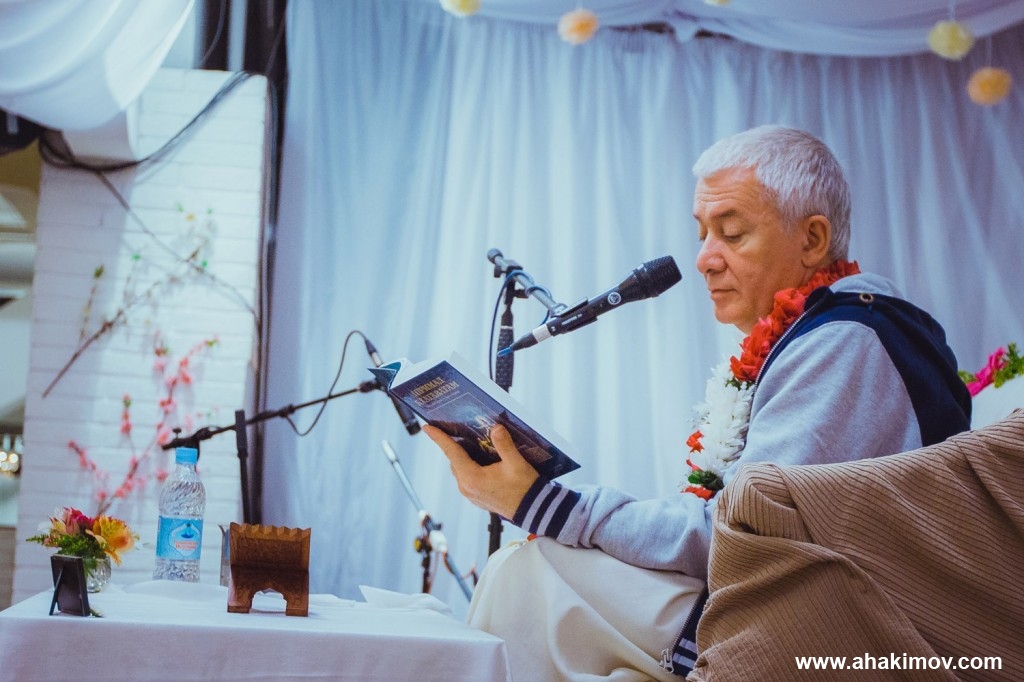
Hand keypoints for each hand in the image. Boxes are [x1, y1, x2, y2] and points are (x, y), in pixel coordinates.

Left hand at [423, 423, 539, 518]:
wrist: (534, 511)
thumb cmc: (525, 488)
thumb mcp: (516, 463)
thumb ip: (504, 444)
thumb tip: (495, 428)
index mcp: (472, 478)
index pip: (451, 452)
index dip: (439, 438)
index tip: (427, 427)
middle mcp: (466, 487)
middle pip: (455, 460)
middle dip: (455, 446)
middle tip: (458, 430)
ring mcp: (470, 495)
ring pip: (460, 470)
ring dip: (463, 457)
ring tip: (473, 444)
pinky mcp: (477, 498)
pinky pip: (467, 478)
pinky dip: (469, 467)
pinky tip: (482, 460)